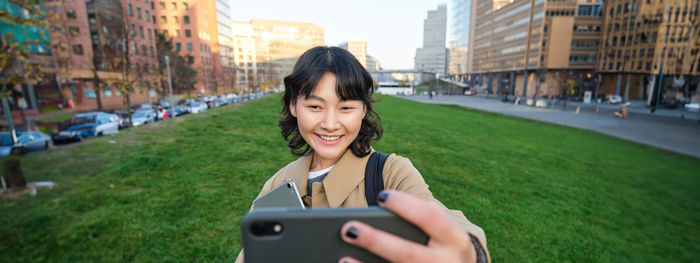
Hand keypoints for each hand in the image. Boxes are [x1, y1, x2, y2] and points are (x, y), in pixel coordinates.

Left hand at [339, 190, 476, 262]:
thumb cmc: (443, 246)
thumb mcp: (443, 233)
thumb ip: (418, 222)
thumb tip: (375, 216)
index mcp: (455, 239)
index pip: (430, 217)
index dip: (406, 205)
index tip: (381, 196)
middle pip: (407, 253)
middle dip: (376, 241)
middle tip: (348, 228)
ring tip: (342, 259)